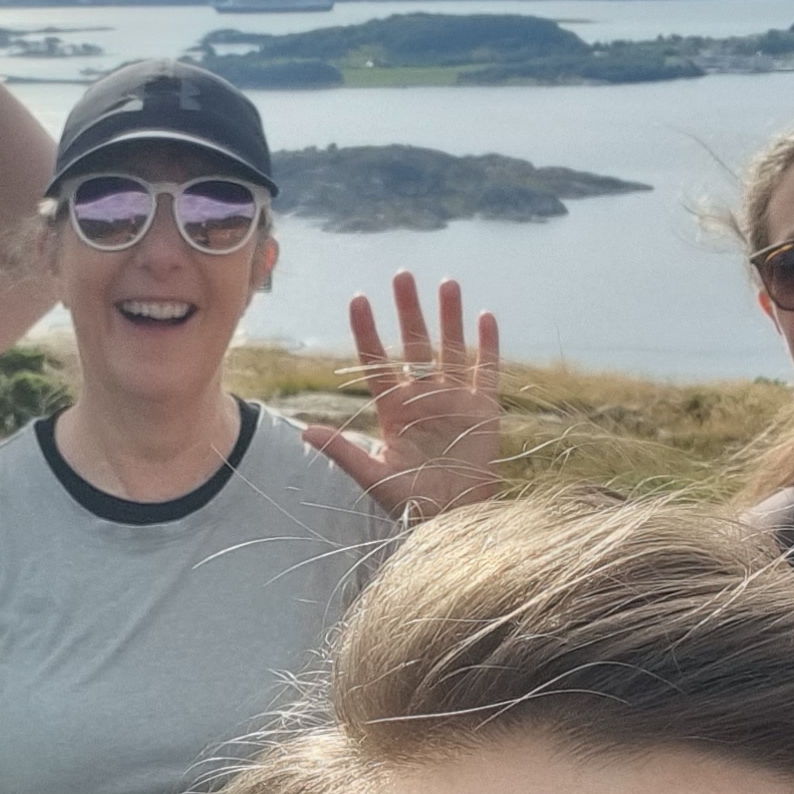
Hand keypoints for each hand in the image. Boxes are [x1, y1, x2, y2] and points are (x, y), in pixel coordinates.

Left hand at [308, 272, 503, 519]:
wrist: (453, 518)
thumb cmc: (411, 503)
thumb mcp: (374, 478)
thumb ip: (344, 453)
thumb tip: (305, 433)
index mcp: (394, 409)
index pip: (377, 362)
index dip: (367, 331)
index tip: (358, 299)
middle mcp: (423, 397)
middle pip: (414, 345)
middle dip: (409, 311)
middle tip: (402, 275)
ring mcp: (455, 400)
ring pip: (452, 349)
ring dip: (449, 318)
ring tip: (447, 283)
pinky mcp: (484, 409)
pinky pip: (486, 371)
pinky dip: (488, 345)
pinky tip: (484, 317)